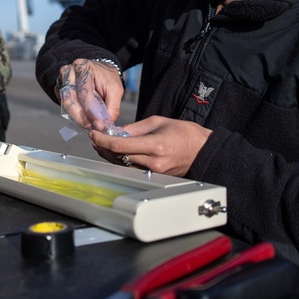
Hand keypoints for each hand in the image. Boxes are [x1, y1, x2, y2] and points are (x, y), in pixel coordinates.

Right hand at [55, 59, 123, 131]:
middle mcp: (69, 71)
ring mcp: (61, 80)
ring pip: (65, 103)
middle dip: (81, 117)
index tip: (98, 124)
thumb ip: (112, 107)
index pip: (84, 91)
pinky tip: (83, 118)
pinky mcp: (58, 88)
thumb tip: (104, 124)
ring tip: (89, 124)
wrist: (98, 71)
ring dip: (77, 118)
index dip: (91, 110)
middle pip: (70, 98)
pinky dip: (73, 114)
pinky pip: (63, 105)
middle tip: (92, 127)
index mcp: (84, 67)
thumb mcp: (116, 89)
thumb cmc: (107, 78)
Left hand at [89, 115, 210, 175]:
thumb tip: (117, 131)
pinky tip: (116, 152)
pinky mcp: (155, 176)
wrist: (203, 150)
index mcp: (155, 145)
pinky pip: (133, 168)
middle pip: (119, 157)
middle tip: (95, 138)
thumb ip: (135, 128)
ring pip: (124, 164)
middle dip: (103, 147)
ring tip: (101, 144)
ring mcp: (154, 172)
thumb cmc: (185, 133)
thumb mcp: (159, 122)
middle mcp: (153, 162)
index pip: (120, 145)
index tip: (94, 134)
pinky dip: (122, 160)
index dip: (103, 140)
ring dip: (110, 154)